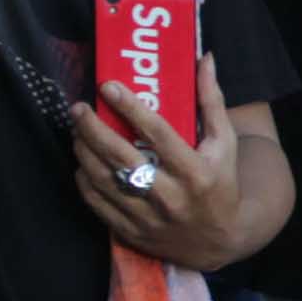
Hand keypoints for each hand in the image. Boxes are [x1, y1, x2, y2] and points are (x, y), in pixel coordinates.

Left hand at [73, 55, 249, 270]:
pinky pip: (97, 203)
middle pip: (122, 157)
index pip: (159, 134)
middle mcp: (171, 196)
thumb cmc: (222, 183)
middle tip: (79, 108)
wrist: (220, 241)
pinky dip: (84, 180)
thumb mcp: (224, 144)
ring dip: (84, 152)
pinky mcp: (131, 232)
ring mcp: (148, 217)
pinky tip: (83, 162)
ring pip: (104, 180)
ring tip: (77, 131)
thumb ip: (211, 102)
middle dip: (93, 129)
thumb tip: (203, 59)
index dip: (131, 108)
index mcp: (196, 172)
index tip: (110, 87)